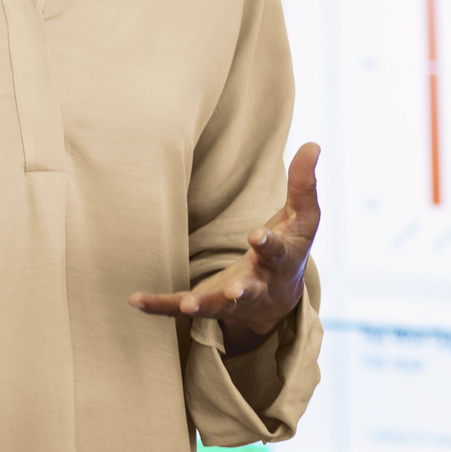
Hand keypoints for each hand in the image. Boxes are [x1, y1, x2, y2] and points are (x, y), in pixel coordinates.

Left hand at [130, 143, 320, 355]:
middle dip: (241, 290)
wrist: (278, 299)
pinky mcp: (207, 303)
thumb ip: (304, 184)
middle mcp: (256, 284)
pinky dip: (159, 306)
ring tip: (187, 305)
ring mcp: (230, 298)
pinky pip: (179, 307)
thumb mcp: (302, 217)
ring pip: (216, 305)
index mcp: (279, 260)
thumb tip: (314, 144)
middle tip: (234, 290)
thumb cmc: (289, 247)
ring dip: (201, 304)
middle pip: (249, 289)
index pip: (275, 252)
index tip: (257, 235)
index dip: (267, 243)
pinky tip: (136, 300)